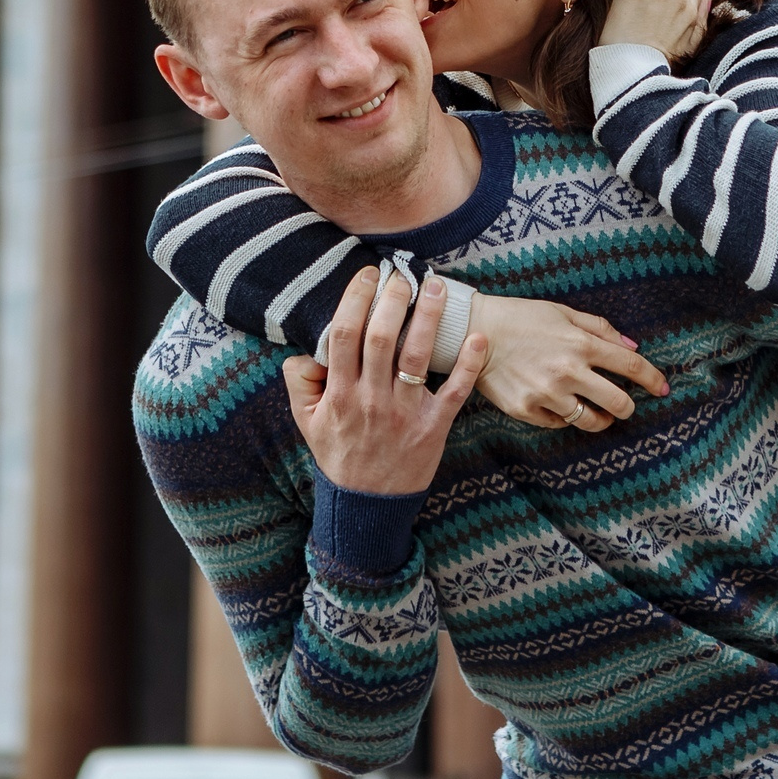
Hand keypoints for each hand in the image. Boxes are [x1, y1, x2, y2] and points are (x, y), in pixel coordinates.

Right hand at [283, 266, 488, 493]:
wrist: (368, 504)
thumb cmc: (339, 455)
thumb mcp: (306, 421)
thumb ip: (299, 382)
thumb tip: (306, 350)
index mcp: (339, 394)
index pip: (344, 335)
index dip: (355, 299)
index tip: (367, 274)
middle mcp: (371, 400)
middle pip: (380, 338)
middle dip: (393, 299)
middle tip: (403, 274)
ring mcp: (404, 414)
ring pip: (417, 357)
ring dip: (428, 318)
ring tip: (437, 286)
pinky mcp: (434, 427)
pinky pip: (454, 391)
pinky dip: (468, 364)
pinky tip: (478, 337)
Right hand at [466, 294, 668, 430]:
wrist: (475, 333)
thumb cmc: (522, 318)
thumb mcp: (564, 313)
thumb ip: (601, 329)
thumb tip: (633, 348)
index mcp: (580, 344)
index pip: (630, 366)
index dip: (652, 379)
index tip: (662, 388)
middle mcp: (568, 372)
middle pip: (618, 402)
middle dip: (629, 407)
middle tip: (625, 405)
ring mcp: (547, 395)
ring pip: (591, 421)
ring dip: (601, 418)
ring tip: (597, 412)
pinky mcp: (527, 411)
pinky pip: (560, 424)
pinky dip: (566, 417)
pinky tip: (560, 405)